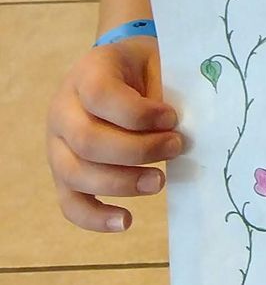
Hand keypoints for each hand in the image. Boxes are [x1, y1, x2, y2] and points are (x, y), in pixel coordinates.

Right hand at [45, 36, 183, 233]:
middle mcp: (62, 110)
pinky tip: (126, 221)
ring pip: (75, 174)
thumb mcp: (157, 63)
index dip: (139, 113)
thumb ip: (167, 91)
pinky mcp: (61, 174)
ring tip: (159, 181)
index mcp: (87, 73)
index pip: (101, 96)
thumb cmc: (144, 68)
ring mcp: (56, 144)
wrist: (119, 70)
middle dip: (137, 151)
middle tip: (175, 148)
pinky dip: (95, 218)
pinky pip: (70, 202)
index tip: (173, 119)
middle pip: (87, 140)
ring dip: (121, 184)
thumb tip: (191, 129)